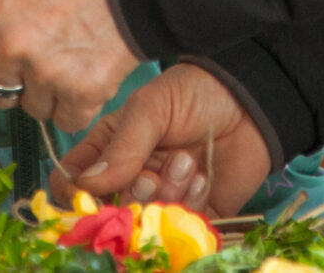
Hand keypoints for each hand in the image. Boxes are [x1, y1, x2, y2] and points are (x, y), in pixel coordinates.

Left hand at [0, 0, 138, 132]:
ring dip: (48, 94)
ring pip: (33, 108)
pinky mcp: (82, 94)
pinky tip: (89, 81)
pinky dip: (77, 106)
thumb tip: (5, 18)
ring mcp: (46, 74)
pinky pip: (67, 119)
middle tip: (38, 66)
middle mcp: (10, 47)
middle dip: (14, 81)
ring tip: (72, 66)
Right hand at [63, 64, 272, 216]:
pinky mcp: (193, 213)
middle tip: (153, 173)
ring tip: (188, 163)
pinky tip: (203, 177)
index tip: (92, 193)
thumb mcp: (151, 107)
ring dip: (167, 196)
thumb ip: (121, 146)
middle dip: (134, 194)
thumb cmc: (195, 93)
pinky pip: (180, 228)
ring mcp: (161, 198)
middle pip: (110, 211)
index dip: (76, 195)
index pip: (72, 183)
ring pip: (147, 222)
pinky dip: (191, 205)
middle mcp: (130, 178)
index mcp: (109, 149)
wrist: (251, 101)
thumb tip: (87, 185)